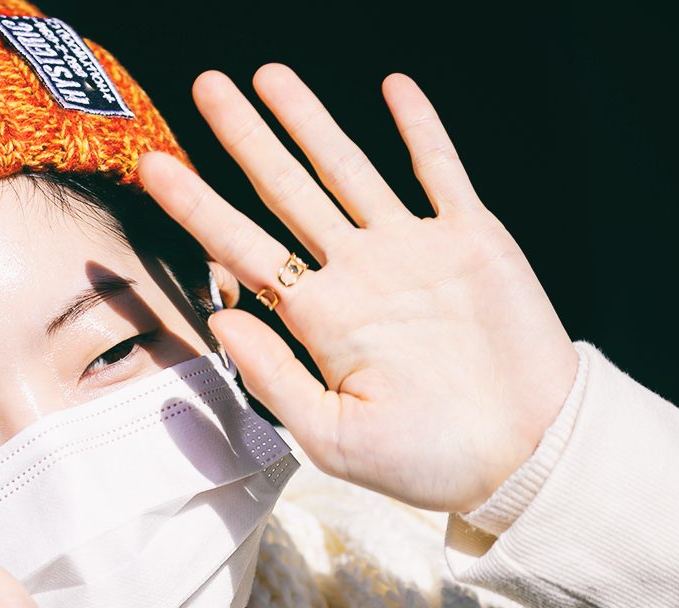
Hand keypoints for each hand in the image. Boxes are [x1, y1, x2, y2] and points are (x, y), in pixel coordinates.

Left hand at [139, 66, 577, 512]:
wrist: (526, 454)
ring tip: (268, 76)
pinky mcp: (471, 238)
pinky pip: (441, 170)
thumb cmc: (429, 459)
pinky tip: (392, 88)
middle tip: (205, 88)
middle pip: (285, 191)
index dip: (197, 206)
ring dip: (311, 121)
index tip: (153, 168)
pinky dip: (419, 128)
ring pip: (348, 168)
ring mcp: (412, 250)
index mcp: (321, 318)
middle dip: (244, 138)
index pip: (242, 249)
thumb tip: (219, 320)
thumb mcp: (332, 436)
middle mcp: (358, 274)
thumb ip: (273, 376)